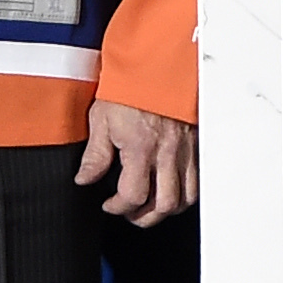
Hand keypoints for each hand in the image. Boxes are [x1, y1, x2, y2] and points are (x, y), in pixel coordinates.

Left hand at [77, 99, 195, 225]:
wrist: (156, 66)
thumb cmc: (128, 88)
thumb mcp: (101, 119)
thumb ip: (95, 155)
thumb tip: (84, 179)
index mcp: (140, 149)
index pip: (133, 195)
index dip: (119, 207)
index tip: (109, 205)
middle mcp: (166, 153)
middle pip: (164, 204)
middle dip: (145, 217)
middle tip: (130, 212)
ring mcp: (185, 150)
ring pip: (186, 197)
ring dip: (167, 209)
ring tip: (150, 205)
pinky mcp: (196, 145)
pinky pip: (198, 180)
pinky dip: (186, 193)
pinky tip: (171, 189)